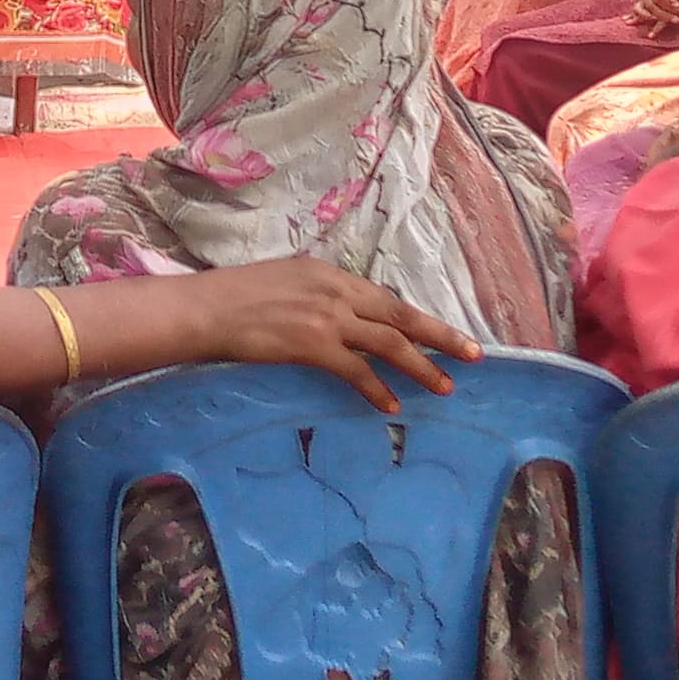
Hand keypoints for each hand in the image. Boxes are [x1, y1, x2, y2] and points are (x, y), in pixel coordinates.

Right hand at [184, 255, 479, 412]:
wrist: (205, 309)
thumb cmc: (234, 297)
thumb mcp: (286, 281)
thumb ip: (318, 296)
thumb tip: (342, 318)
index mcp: (330, 274)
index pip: (386, 298)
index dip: (419, 318)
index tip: (445, 332)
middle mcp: (336, 291)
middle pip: (401, 316)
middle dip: (440, 337)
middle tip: (473, 354)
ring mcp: (327, 317)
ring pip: (389, 343)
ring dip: (421, 367)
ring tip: (445, 386)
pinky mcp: (313, 344)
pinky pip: (357, 370)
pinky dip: (378, 389)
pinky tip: (393, 405)